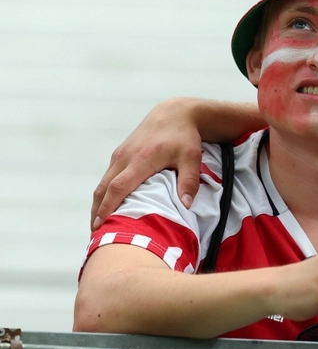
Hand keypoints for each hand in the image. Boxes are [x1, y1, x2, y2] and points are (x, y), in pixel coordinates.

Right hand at [92, 98, 204, 228]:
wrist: (175, 113)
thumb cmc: (185, 137)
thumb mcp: (192, 157)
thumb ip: (189, 181)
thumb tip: (186, 205)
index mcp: (141, 160)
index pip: (118, 187)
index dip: (108, 207)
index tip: (100, 225)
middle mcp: (125, 157)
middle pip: (103, 188)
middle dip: (97, 212)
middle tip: (96, 235)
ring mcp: (120, 155)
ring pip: (102, 183)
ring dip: (98, 204)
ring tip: (98, 226)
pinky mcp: (120, 154)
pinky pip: (107, 177)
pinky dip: (103, 193)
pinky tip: (106, 207)